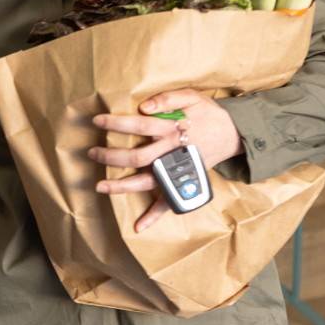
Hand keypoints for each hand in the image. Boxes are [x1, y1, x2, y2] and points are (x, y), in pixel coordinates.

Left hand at [89, 89, 243, 231]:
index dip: (117, 124)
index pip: (139, 126)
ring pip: (146, 182)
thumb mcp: (193, 97)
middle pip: (137, 157)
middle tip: (91, 153)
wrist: (234, 134)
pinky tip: (138, 227)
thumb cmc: (209, 114)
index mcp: (172, 130)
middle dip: (111, 156)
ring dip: (121, 186)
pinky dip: (154, 216)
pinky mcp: (183, 182)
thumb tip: (144, 106)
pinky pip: (168, 203)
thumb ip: (169, 98)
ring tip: (99, 186)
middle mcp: (171, 152)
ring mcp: (176, 170)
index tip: (97, 121)